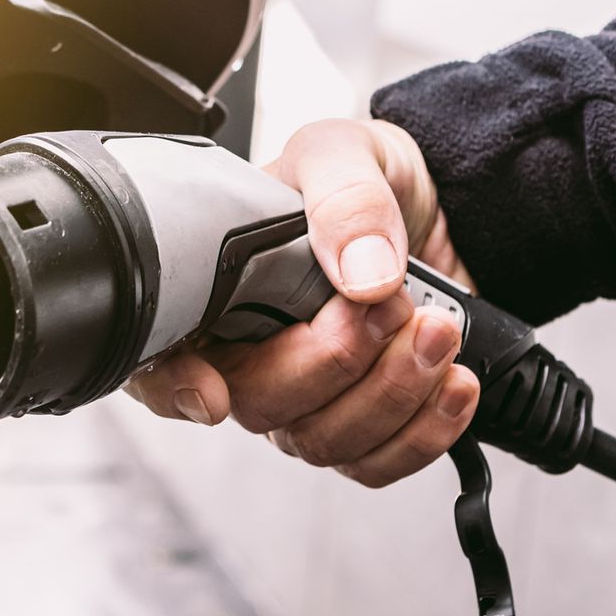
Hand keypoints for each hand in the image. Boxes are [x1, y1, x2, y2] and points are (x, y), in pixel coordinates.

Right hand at [125, 119, 479, 486]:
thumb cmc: (363, 176)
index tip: (213, 393)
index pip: (161, 359)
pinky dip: (425, 431)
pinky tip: (454, 381)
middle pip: (260, 406)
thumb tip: (362, 275)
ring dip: (393, 393)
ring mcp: (306, 396)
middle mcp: (249, 352)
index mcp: (214, 287)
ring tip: (440, 330)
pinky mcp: (365, 421)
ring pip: (325, 442)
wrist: (439, 202)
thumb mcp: (345, 152)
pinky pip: (378, 463)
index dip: (173, 388)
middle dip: (336, 363)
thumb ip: (345, 199)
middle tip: (394, 304)